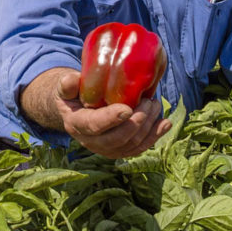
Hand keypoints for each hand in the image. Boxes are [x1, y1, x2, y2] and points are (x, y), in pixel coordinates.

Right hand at [55, 71, 170, 157]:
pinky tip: (165, 124)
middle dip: (137, 122)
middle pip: (118, 138)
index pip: (95, 125)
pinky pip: (139, 148)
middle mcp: (91, 142)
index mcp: (77, 124)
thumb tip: (72, 79)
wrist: (76, 111)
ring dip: (148, 126)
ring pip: (131, 144)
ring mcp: (106, 149)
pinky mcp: (120, 151)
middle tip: (149, 102)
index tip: (127, 109)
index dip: (111, 119)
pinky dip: (154, 136)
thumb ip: (68, 84)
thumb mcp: (66, 88)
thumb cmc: (73, 96)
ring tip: (155, 105)